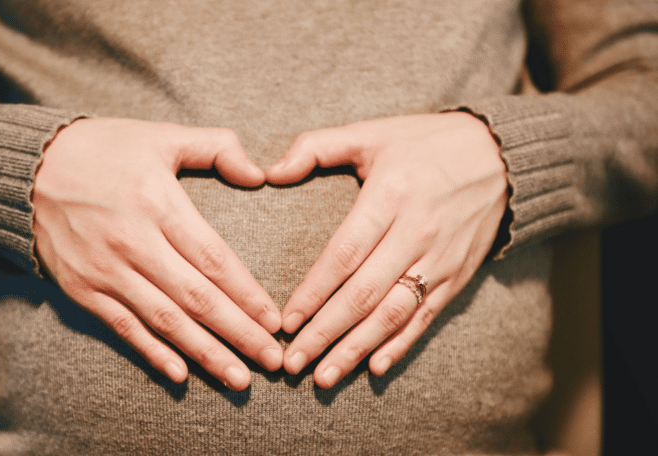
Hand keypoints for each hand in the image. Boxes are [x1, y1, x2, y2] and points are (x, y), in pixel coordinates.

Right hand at [33, 118, 282, 390]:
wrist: (28, 167)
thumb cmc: (104, 148)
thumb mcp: (162, 135)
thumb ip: (216, 147)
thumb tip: (260, 174)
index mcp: (157, 203)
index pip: (214, 259)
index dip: (248, 295)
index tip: (276, 321)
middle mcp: (132, 242)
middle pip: (196, 299)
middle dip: (239, 333)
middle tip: (272, 362)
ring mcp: (105, 270)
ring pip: (165, 321)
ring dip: (205, 353)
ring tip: (239, 378)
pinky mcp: (82, 289)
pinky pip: (123, 328)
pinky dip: (152, 353)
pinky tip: (181, 375)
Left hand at [266, 112, 507, 387]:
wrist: (501, 155)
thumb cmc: (424, 143)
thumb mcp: (370, 132)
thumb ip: (316, 148)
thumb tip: (268, 172)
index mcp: (390, 196)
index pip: (344, 254)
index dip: (313, 292)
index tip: (285, 321)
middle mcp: (417, 232)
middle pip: (364, 294)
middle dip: (325, 333)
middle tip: (293, 363)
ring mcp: (440, 259)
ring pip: (393, 314)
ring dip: (357, 349)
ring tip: (324, 377)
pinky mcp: (458, 275)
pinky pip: (426, 317)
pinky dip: (401, 345)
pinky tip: (375, 367)